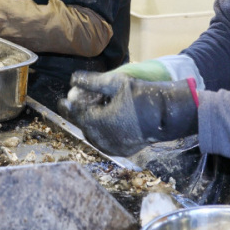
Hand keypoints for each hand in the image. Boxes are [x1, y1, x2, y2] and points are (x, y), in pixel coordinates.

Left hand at [61, 70, 197, 156]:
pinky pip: (105, 142)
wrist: (168, 113)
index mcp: (99, 122)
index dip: (67, 107)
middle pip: (84, 126)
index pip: (76, 115)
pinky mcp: (123, 150)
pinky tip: (105, 123)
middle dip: (80, 115)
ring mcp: (114, 147)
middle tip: (78, 105)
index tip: (62, 101)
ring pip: (93, 136)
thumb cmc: (141, 94)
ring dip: (90, 125)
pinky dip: (101, 133)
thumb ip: (91, 81)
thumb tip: (73, 78)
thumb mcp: (115, 83)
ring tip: (92, 112)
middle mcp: (104, 138)